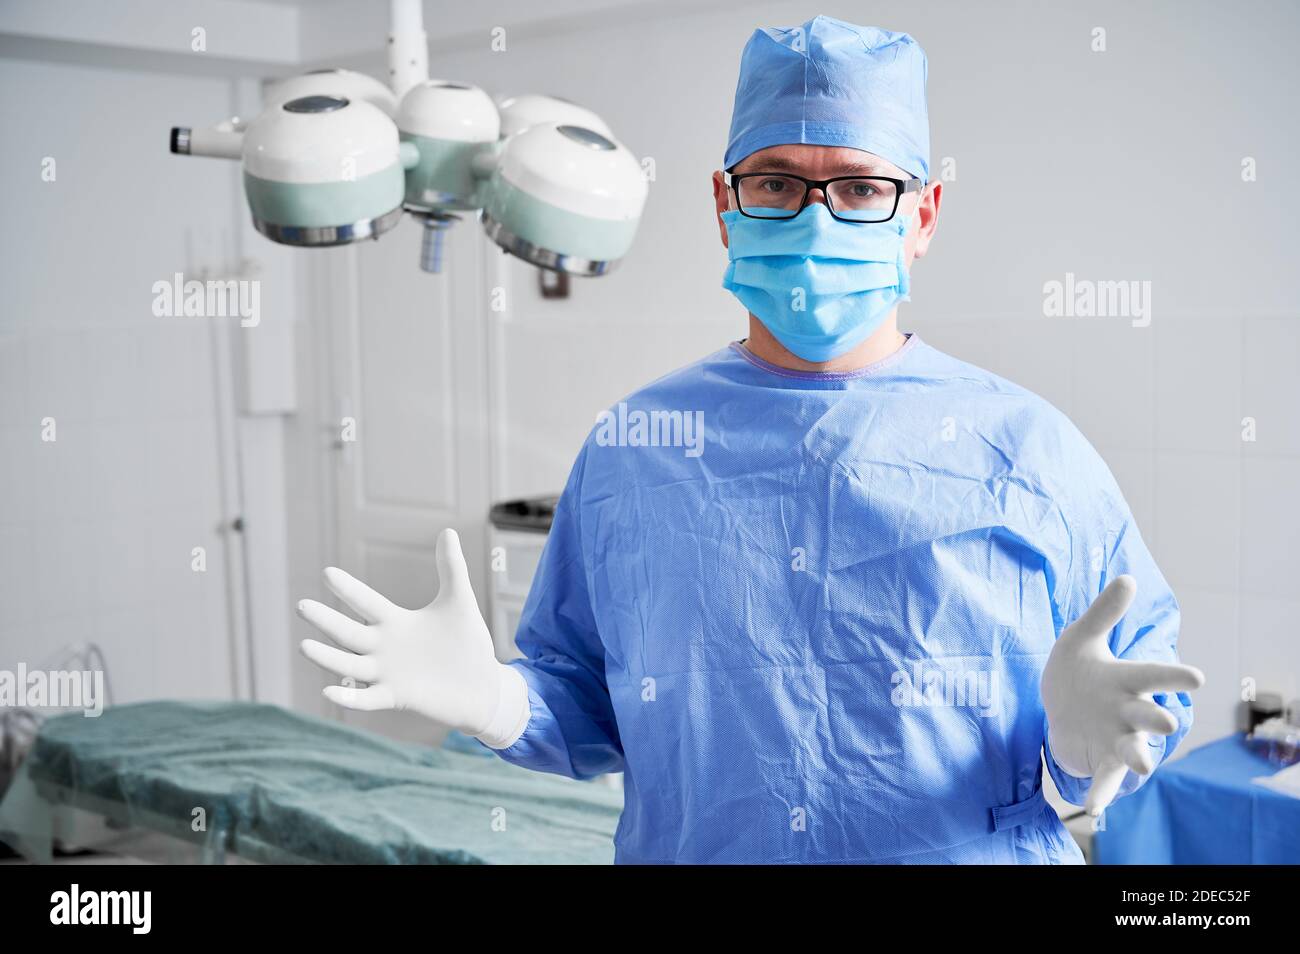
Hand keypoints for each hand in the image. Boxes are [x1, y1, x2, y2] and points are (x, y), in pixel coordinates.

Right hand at [296, 528, 527, 745]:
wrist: (483, 685)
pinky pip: (367, 699)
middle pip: (348, 633)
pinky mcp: (397, 697)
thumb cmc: (467, 642)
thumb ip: (451, 568)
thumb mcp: (459, 601)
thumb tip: (447, 530)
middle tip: (302, 605)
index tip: (327, 573)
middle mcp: (385, 648)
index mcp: (396, 623)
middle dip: (326, 620)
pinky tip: (329, 691)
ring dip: (328, 658)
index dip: (348, 590)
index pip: (366, 603)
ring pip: (350, 665)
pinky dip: (349, 698)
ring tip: (304, 645)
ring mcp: (388, 674)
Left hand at [1041, 575, 1203, 815]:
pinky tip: (1095, 807)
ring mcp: (1116, 739)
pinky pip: (1104, 780)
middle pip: (1147, 716)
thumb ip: (1104, 613)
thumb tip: (1128, 578)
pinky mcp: (1101, 761)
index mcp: (1126, 680)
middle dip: (1157, 719)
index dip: (1172, 677)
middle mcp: (1128, 712)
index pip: (1152, 675)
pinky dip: (1101, 793)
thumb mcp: (1081, 638)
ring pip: (1134, 750)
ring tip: (1145, 768)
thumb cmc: (1077, 670)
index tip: (1195, 677)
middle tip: (1166, 722)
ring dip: (1139, 758)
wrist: (1057, 707)